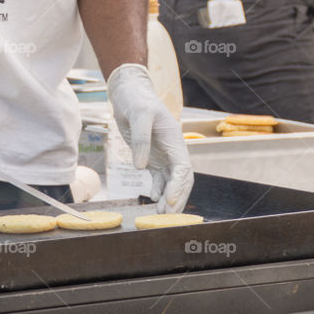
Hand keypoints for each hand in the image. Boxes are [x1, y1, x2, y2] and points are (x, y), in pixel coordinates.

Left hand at [107, 63, 193, 211]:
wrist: (130, 94)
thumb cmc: (137, 101)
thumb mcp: (139, 115)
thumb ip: (141, 140)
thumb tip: (141, 167)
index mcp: (175, 141)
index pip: (183, 169)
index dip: (179, 187)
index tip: (170, 202)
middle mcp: (173, 150)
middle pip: (181, 180)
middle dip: (176, 200)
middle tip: (167, 219)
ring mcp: (164, 155)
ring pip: (171, 182)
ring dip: (168, 199)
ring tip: (161, 216)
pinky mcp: (153, 158)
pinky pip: (159, 178)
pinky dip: (158, 190)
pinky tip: (153, 200)